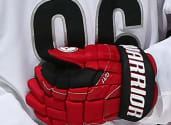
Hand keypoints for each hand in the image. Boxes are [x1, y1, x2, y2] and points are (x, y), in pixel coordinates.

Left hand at [26, 44, 156, 123]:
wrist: (137, 84)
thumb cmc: (118, 65)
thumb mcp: (97, 53)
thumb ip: (73, 55)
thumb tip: (52, 53)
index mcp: (86, 82)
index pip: (57, 82)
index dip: (45, 76)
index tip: (39, 69)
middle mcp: (85, 98)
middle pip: (55, 98)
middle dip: (40, 90)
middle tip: (33, 82)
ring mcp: (87, 111)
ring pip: (58, 112)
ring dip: (42, 105)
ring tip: (33, 97)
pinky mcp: (90, 118)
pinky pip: (66, 122)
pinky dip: (52, 119)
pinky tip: (44, 114)